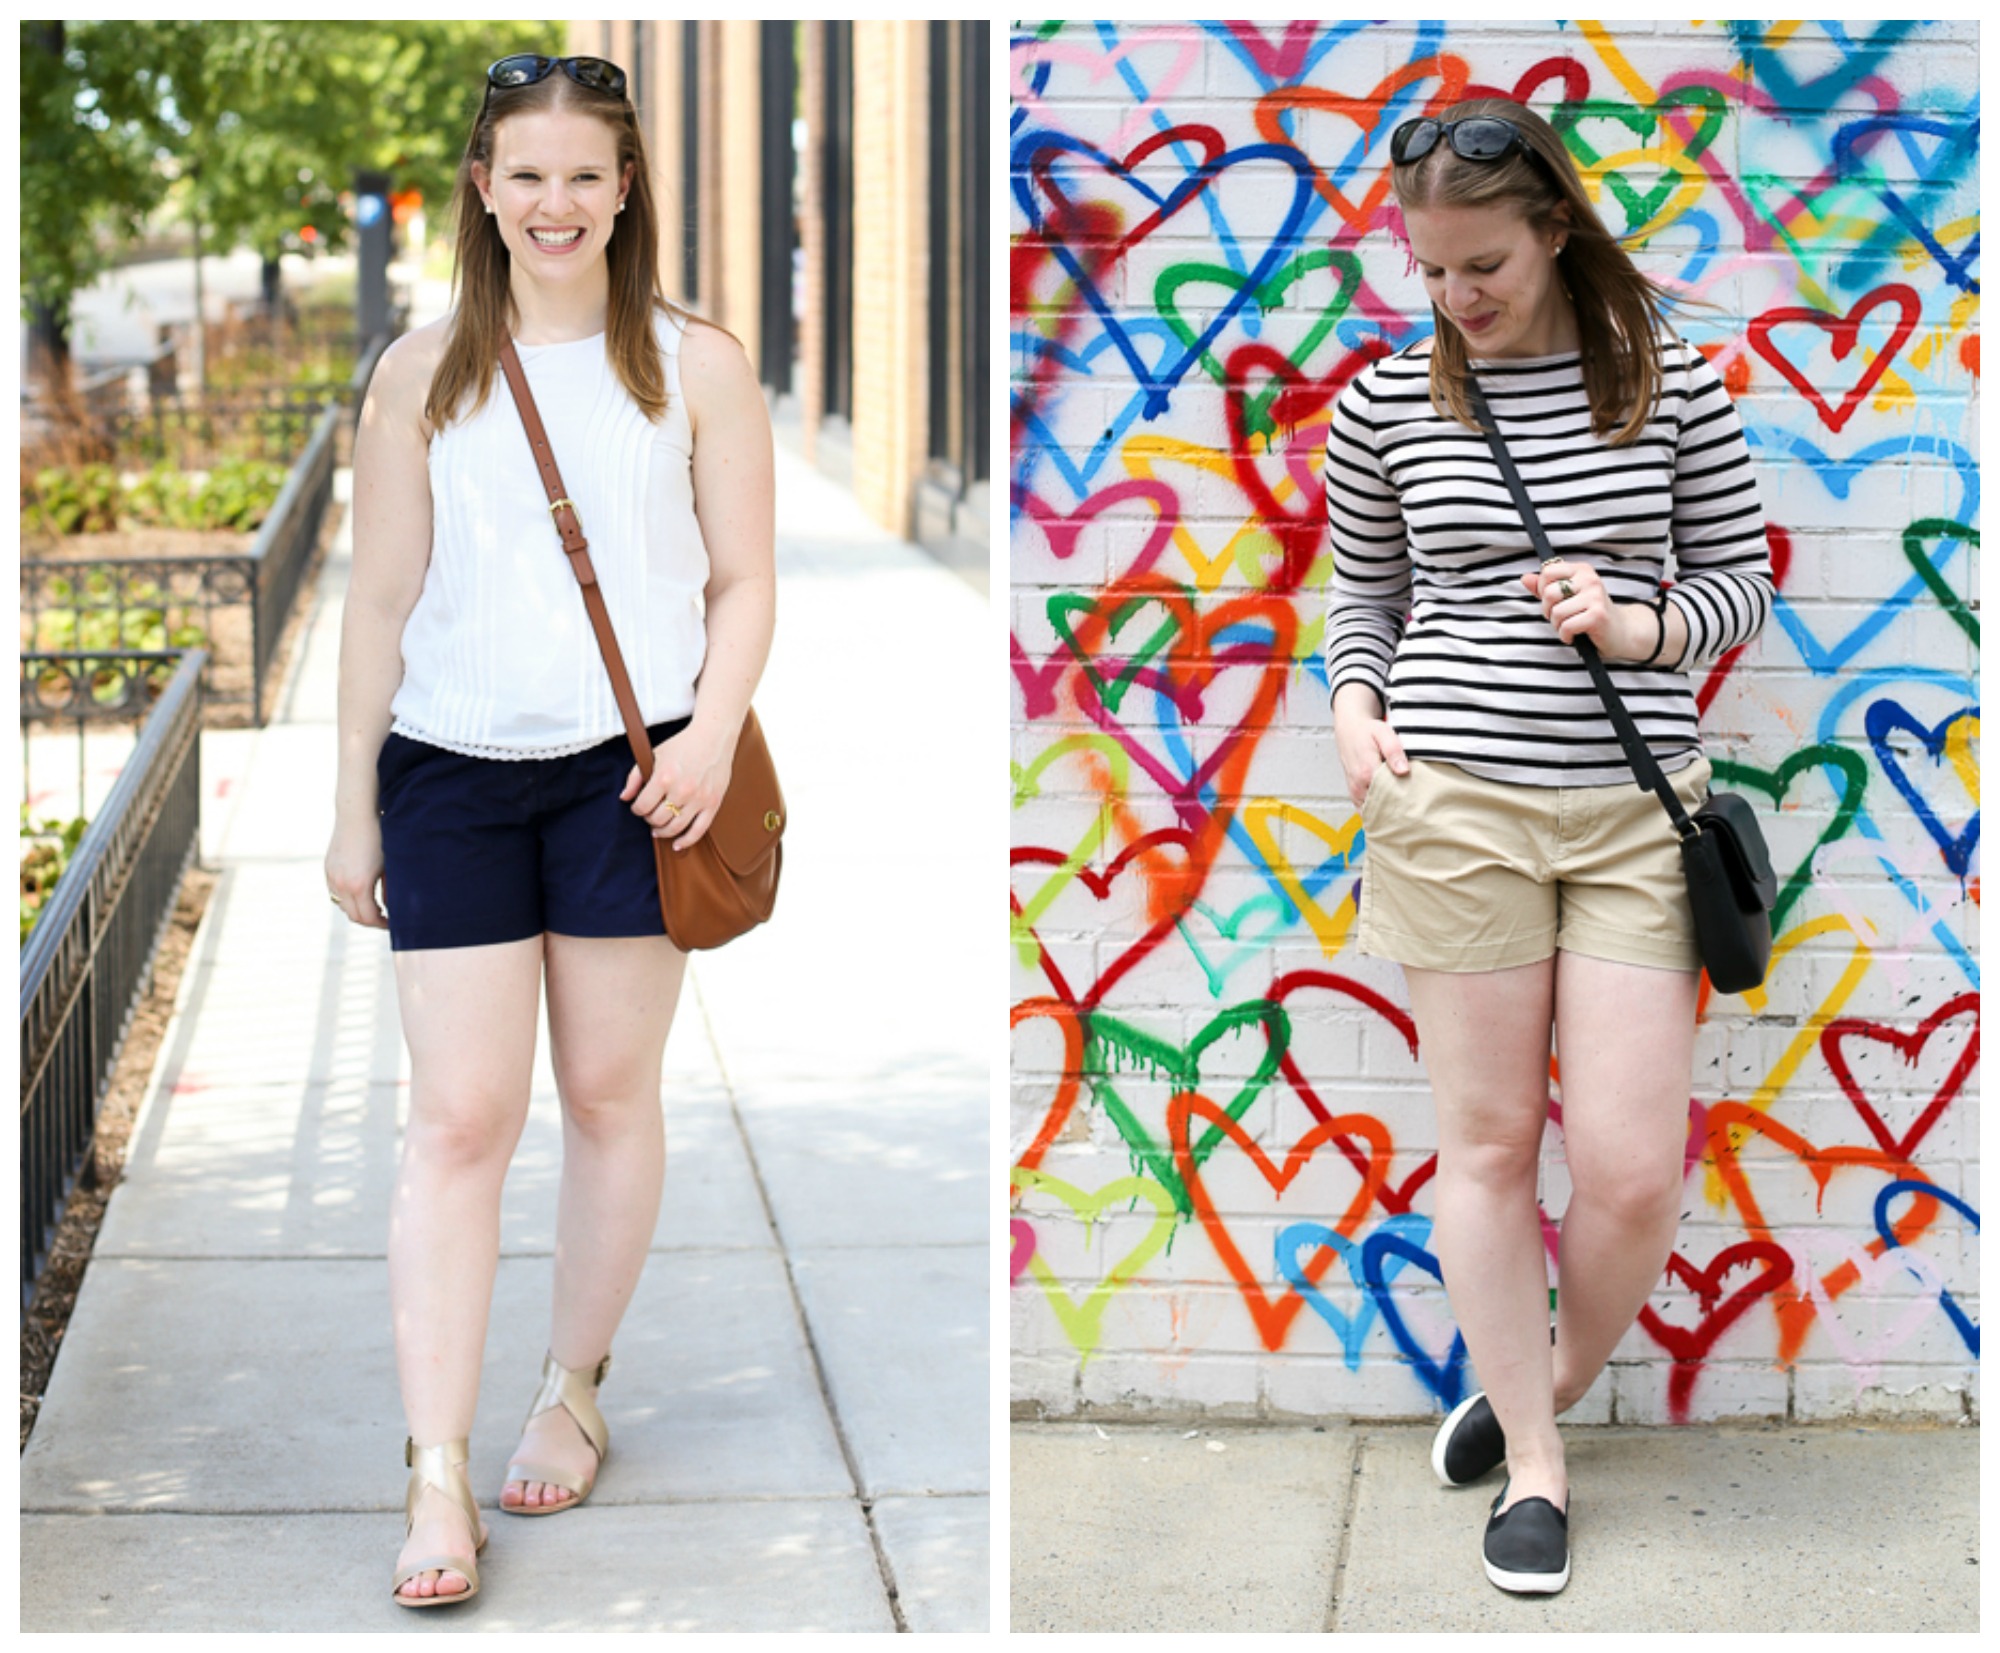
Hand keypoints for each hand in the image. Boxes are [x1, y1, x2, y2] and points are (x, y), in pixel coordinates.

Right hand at [325, 815, 388, 928]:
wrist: (357, 815)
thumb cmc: (380, 838)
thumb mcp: (389, 866)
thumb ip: (390, 890)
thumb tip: (391, 908)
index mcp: (359, 885)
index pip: (368, 917)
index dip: (381, 924)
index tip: (391, 923)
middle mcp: (342, 884)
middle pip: (354, 916)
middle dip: (370, 920)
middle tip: (384, 919)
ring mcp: (332, 877)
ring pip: (343, 905)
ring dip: (357, 909)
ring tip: (373, 906)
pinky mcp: (327, 869)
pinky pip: (335, 893)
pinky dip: (347, 898)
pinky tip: (360, 893)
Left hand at [620, 722, 734, 849]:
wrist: (714, 736)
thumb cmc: (683, 744)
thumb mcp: (654, 754)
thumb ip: (635, 776)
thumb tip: (624, 798)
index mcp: (664, 777)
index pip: (642, 807)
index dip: (636, 810)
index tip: (638, 807)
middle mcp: (681, 790)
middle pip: (657, 819)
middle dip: (649, 819)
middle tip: (650, 814)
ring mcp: (699, 799)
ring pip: (675, 828)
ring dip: (663, 831)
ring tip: (659, 828)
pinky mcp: (713, 804)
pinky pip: (699, 831)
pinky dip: (686, 841)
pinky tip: (677, 845)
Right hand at [1332, 686, 1407, 808]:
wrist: (1349, 728)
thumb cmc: (1367, 730)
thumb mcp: (1383, 733)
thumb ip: (1393, 751)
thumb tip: (1404, 770)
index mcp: (1367, 771)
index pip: (1388, 796)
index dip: (1404, 800)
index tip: (1416, 802)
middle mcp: (1358, 784)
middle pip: (1381, 806)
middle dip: (1396, 810)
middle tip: (1413, 809)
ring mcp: (1354, 790)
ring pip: (1371, 811)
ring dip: (1385, 813)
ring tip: (1402, 811)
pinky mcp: (1353, 792)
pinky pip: (1363, 810)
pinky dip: (1375, 813)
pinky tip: (1387, 810)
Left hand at [1521, 559, 1646, 655]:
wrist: (1619, 631)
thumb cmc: (1589, 613)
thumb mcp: (1566, 597)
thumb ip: (1545, 588)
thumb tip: (1525, 578)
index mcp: (1581, 570)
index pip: (1548, 571)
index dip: (1542, 589)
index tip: (1553, 601)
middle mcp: (1590, 579)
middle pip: (1549, 593)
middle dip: (1548, 611)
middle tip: (1560, 617)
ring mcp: (1595, 596)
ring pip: (1556, 612)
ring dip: (1557, 625)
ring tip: (1568, 626)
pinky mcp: (1598, 615)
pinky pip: (1567, 626)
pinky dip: (1565, 635)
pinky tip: (1573, 635)